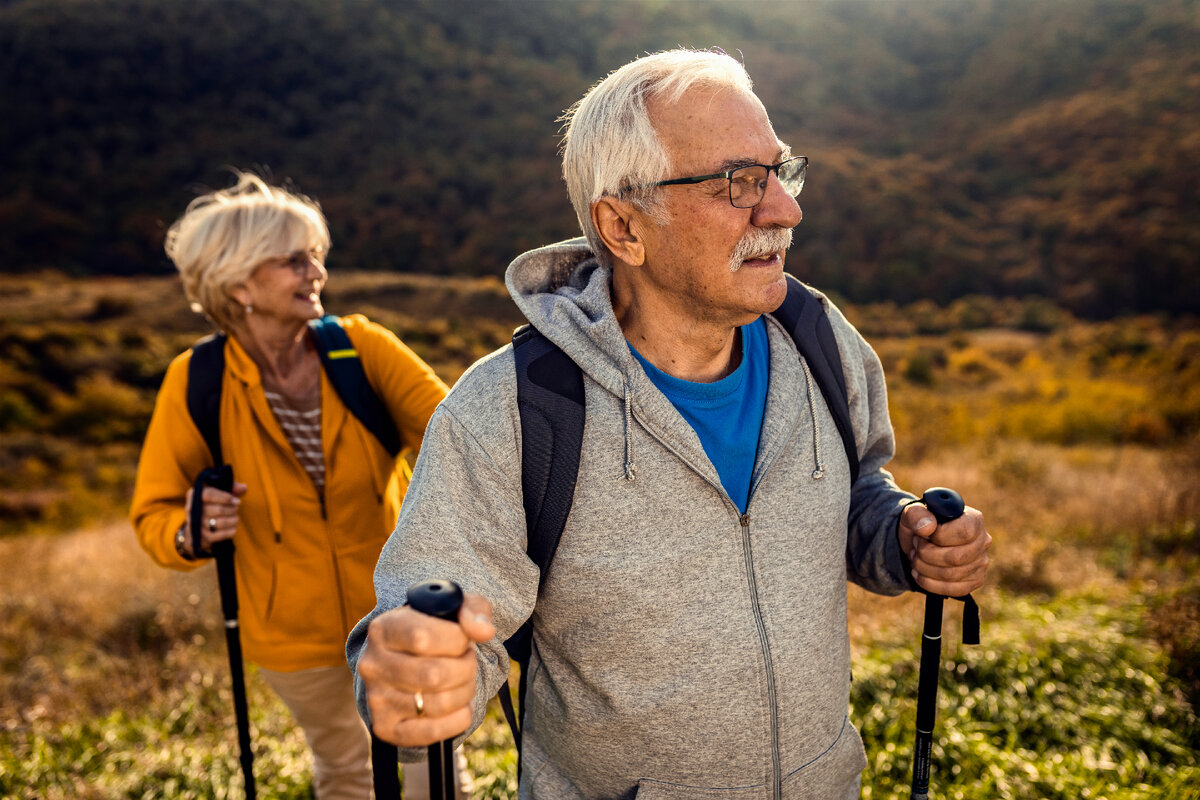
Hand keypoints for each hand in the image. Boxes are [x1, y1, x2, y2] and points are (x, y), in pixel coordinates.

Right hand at [182, 482, 247, 554]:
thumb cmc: (212, 504)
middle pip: (218, 510)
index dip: (225, 497)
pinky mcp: (201, 537)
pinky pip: (220, 535)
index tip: (237, 501)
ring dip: (232, 520)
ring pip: (220, 523)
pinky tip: (233, 527)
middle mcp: (191, 510)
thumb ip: (232, 488)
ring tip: (235, 517)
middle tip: (236, 508)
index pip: (209, 494)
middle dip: (232, 509)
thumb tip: (243, 488)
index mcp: (194, 495)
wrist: (198, 526)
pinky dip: (231, 530)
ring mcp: (195, 525)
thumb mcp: (219, 493)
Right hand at [359, 593, 495, 747]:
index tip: (464, 639)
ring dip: (465, 693)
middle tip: (467, 662)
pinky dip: (457, 720)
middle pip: (433, 675)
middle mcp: (372, 664)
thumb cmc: (435, 630)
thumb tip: (484, 631)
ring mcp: (376, 698)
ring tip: (463, 681)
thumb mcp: (454, 608)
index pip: (423, 638)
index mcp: (383, 629)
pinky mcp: (385, 727)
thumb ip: (473, 610)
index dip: (457, 640)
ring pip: (436, 704)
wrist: (407, 662)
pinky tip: (461, 707)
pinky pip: (430, 733)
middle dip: (466, 668)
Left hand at [898, 502, 990, 595]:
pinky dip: (929, 583)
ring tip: (915, 557)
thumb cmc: (920, 524)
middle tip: (915, 547)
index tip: (922, 534)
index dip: (939, 536)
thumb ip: (917, 515)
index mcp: (974, 520)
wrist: (920, 542)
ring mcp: (981, 563)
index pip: (965, 533)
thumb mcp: (912, 513)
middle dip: (926, 554)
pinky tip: (919, 573)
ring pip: (951, 575)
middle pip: (956, 558)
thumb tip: (928, 527)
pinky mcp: (974, 581)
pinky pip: (952, 590)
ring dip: (924, 568)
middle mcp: (983, 542)